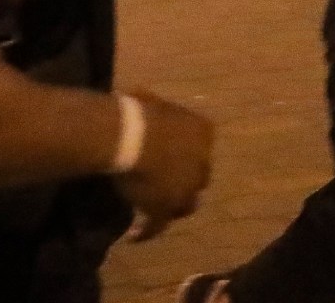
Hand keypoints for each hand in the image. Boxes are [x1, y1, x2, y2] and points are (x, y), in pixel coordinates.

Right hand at [114, 92, 212, 240]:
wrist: (130, 135)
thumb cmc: (140, 112)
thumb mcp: (152, 102)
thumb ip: (154, 107)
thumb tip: (138, 96)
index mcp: (204, 132)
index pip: (201, 148)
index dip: (187, 156)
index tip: (173, 160)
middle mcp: (203, 162)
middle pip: (199, 178)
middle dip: (186, 183)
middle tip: (167, 187)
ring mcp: (186, 188)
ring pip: (185, 204)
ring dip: (173, 208)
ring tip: (157, 215)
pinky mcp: (165, 207)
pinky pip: (158, 224)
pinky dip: (148, 231)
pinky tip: (136, 237)